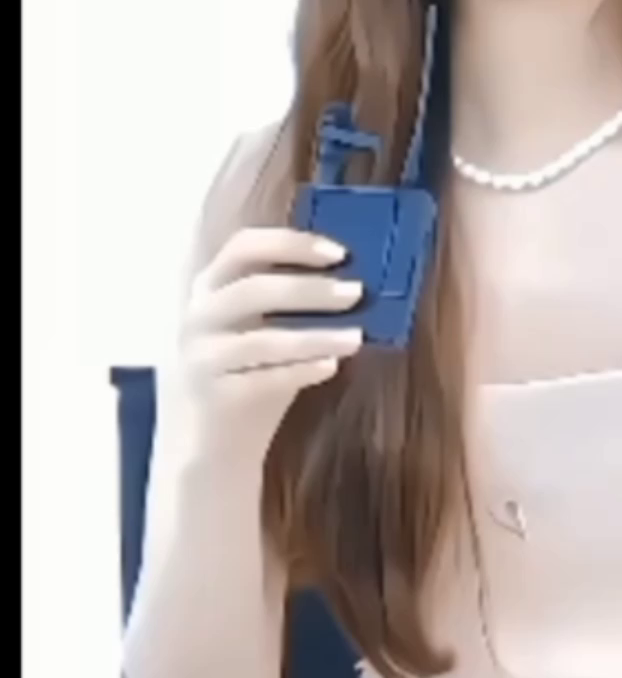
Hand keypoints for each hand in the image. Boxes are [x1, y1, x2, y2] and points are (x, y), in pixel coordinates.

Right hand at [157, 227, 365, 470]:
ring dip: (317, 335)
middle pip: (254, 288)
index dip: (292, 244)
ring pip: (264, 339)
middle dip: (311, 289)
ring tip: (356, 338)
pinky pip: (264, 379)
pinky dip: (302, 370)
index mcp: (212, 285)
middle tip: (356, 294)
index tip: (339, 254)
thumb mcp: (266, 325)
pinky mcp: (214, 397)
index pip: (245, 245)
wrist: (214, 443)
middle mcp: (199, 316)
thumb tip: (355, 279)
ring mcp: (201, 358)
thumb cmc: (253, 370)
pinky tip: (331, 366)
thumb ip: (294, 299)